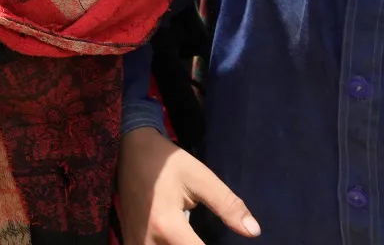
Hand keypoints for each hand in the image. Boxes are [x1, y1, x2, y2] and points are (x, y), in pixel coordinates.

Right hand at [117, 128, 259, 242]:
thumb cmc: (167, 162)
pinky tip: (182, 239)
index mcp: (167, 226)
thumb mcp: (200, 177)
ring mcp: (135, 243)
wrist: (130, 149)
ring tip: (194, 236)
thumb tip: (254, 231)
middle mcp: (148, 241)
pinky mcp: (130, 242)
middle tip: (204, 236)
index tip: (236, 244)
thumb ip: (227, 205)